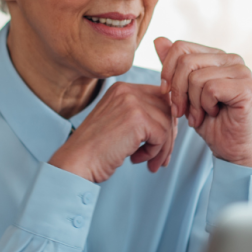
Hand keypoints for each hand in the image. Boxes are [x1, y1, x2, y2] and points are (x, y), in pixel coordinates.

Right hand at [48, 82, 177, 183]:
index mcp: (122, 88)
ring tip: (147, 162)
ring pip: (168, 124)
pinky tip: (136, 159)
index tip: (159, 143)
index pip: (159, 98)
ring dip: (162, 148)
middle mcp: (127, 90)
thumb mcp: (119, 123)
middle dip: (168, 136)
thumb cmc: (97, 149)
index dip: (164, 122)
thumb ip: (142, 116)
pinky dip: (154, 152)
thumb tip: (175, 122)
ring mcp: (132, 102)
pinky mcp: (138, 118)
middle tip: (160, 158)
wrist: (77, 162)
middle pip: (167, 109)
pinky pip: (162, 135)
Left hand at [154, 38, 251, 169]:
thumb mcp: (184, 93)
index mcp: (217, 56)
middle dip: (177, 91)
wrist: (229, 148)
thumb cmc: (209, 122)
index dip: (167, 71)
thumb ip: (174, 67)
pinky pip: (210, 89)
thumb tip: (159, 39)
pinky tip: (214, 114)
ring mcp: (242, 72)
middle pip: (186, 62)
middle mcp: (232, 59)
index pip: (181, 47)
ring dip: (192, 103)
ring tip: (199, 115)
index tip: (166, 94)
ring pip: (197, 77)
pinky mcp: (247, 88)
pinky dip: (205, 106)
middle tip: (182, 111)